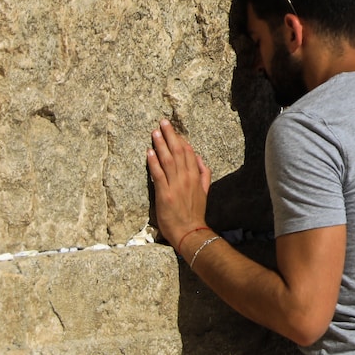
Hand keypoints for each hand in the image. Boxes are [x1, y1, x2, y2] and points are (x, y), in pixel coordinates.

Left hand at [147, 120, 210, 246]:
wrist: (190, 231)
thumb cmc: (195, 212)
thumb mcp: (205, 191)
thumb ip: (204, 173)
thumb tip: (199, 157)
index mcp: (196, 176)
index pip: (189, 153)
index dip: (180, 139)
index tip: (173, 129)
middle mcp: (186, 178)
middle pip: (178, 152)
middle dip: (170, 136)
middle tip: (162, 123)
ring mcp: (175, 185)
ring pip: (168, 159)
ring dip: (161, 144)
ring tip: (155, 132)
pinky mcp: (165, 193)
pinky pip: (158, 174)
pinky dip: (153, 162)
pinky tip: (149, 152)